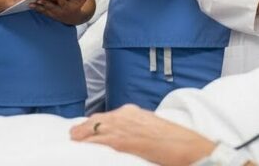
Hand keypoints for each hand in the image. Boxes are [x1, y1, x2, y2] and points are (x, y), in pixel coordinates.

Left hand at [32, 0, 91, 24]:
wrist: (73, 18)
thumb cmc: (76, 6)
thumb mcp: (81, 1)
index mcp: (67, 7)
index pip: (64, 4)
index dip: (61, 0)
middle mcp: (60, 12)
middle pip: (52, 7)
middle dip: (46, 3)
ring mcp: (53, 14)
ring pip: (45, 10)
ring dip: (38, 7)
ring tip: (31, 3)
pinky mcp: (49, 14)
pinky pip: (41, 11)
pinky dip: (36, 9)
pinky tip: (30, 4)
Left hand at [70, 104, 216, 165]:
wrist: (185, 145)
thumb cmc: (172, 139)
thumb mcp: (151, 126)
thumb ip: (136, 127)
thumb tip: (126, 135)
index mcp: (131, 111)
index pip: (106, 115)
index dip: (94, 123)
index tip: (87, 128)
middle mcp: (124, 115)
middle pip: (96, 119)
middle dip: (84, 127)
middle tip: (75, 134)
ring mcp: (121, 127)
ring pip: (93, 128)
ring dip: (82, 134)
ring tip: (74, 140)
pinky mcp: (121, 141)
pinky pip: (98, 141)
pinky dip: (88, 143)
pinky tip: (81, 147)